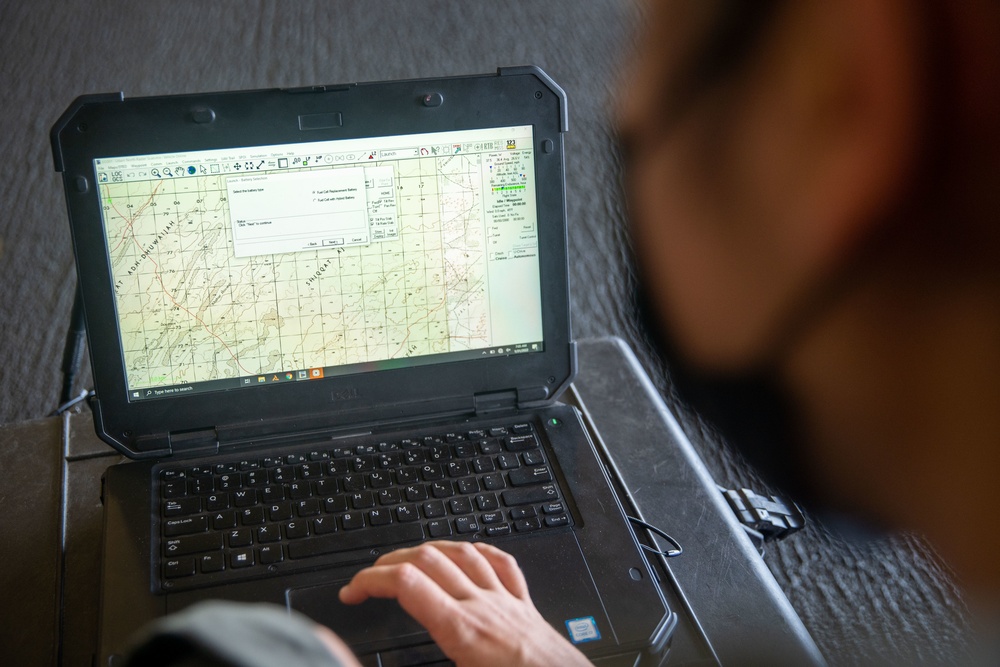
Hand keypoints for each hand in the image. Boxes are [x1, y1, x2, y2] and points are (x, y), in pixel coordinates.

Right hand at [339, 540, 589, 666]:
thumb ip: (422, 664)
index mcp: (461, 631)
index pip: (406, 585)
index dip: (371, 581)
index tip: (353, 591)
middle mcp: (482, 607)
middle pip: (428, 560)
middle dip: (390, 562)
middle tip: (370, 578)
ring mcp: (506, 603)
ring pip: (464, 554)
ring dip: (429, 550)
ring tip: (408, 557)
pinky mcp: (526, 608)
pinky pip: (503, 566)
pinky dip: (479, 553)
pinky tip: (470, 553)